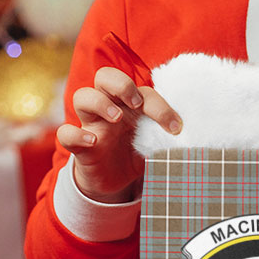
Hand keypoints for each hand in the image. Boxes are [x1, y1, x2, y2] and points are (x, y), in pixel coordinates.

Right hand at [56, 65, 180, 202]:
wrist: (116, 183)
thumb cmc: (137, 153)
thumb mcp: (155, 143)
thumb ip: (167, 136)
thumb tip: (193, 136)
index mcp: (130, 104)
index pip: (142, 90)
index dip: (160, 106)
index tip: (175, 127)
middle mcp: (109, 108)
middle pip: (105, 76)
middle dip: (121, 84)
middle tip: (136, 103)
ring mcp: (91, 124)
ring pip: (82, 96)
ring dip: (100, 102)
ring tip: (117, 118)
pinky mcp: (78, 146)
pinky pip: (65, 133)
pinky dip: (75, 134)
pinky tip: (93, 142)